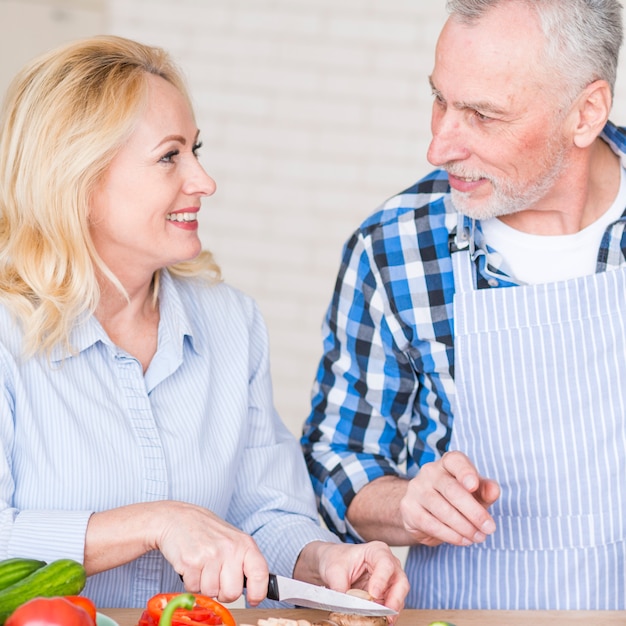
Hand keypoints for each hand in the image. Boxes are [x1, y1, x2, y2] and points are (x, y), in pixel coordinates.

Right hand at [153, 501, 269, 604]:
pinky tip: (192, 566)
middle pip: (232, 593)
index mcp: (244, 544)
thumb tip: (256, 588)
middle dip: (223, 592)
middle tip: (217, 578)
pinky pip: (194, 589)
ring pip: (211, 593)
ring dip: (205, 586)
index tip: (253, 599)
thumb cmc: (207, 531)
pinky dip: (191, 582)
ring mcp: (210, 555)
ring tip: (202, 567)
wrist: (178, 518)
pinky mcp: (191, 562)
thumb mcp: (233, 540)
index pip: (260, 573)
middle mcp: (230, 549)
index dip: (258, 592)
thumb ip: (244, 561)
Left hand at [294, 540, 408, 618]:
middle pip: (400, 581)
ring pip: (398, 596)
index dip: (381, 579)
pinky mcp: (386, 594)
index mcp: (377, 551)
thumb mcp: (334, 570)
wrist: (333, 563)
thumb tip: (346, 604)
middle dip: (395, 599)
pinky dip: (386, 614)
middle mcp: (388, 564)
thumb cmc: (337, 559)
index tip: (373, 594)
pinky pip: (391, 605)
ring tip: (383, 620)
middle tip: (386, 613)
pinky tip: (380, 620)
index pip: (385, 564)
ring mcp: (389, 580)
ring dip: (391, 610)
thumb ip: (340, 586)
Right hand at [400, 450, 499, 546]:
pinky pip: (430, 524)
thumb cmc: (458, 499)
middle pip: (451, 489)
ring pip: (441, 509)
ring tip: (479, 537)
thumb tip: (493, 490)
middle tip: (489, 528)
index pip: (455, 460)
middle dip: (473, 512)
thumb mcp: (476, 493)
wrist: (426, 512)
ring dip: (464, 527)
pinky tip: (463, 540)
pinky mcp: (408, 508)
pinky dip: (450, 535)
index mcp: (448, 462)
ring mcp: (416, 489)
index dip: (465, 472)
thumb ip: (486, 490)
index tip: (474, 486)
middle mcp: (429, 471)